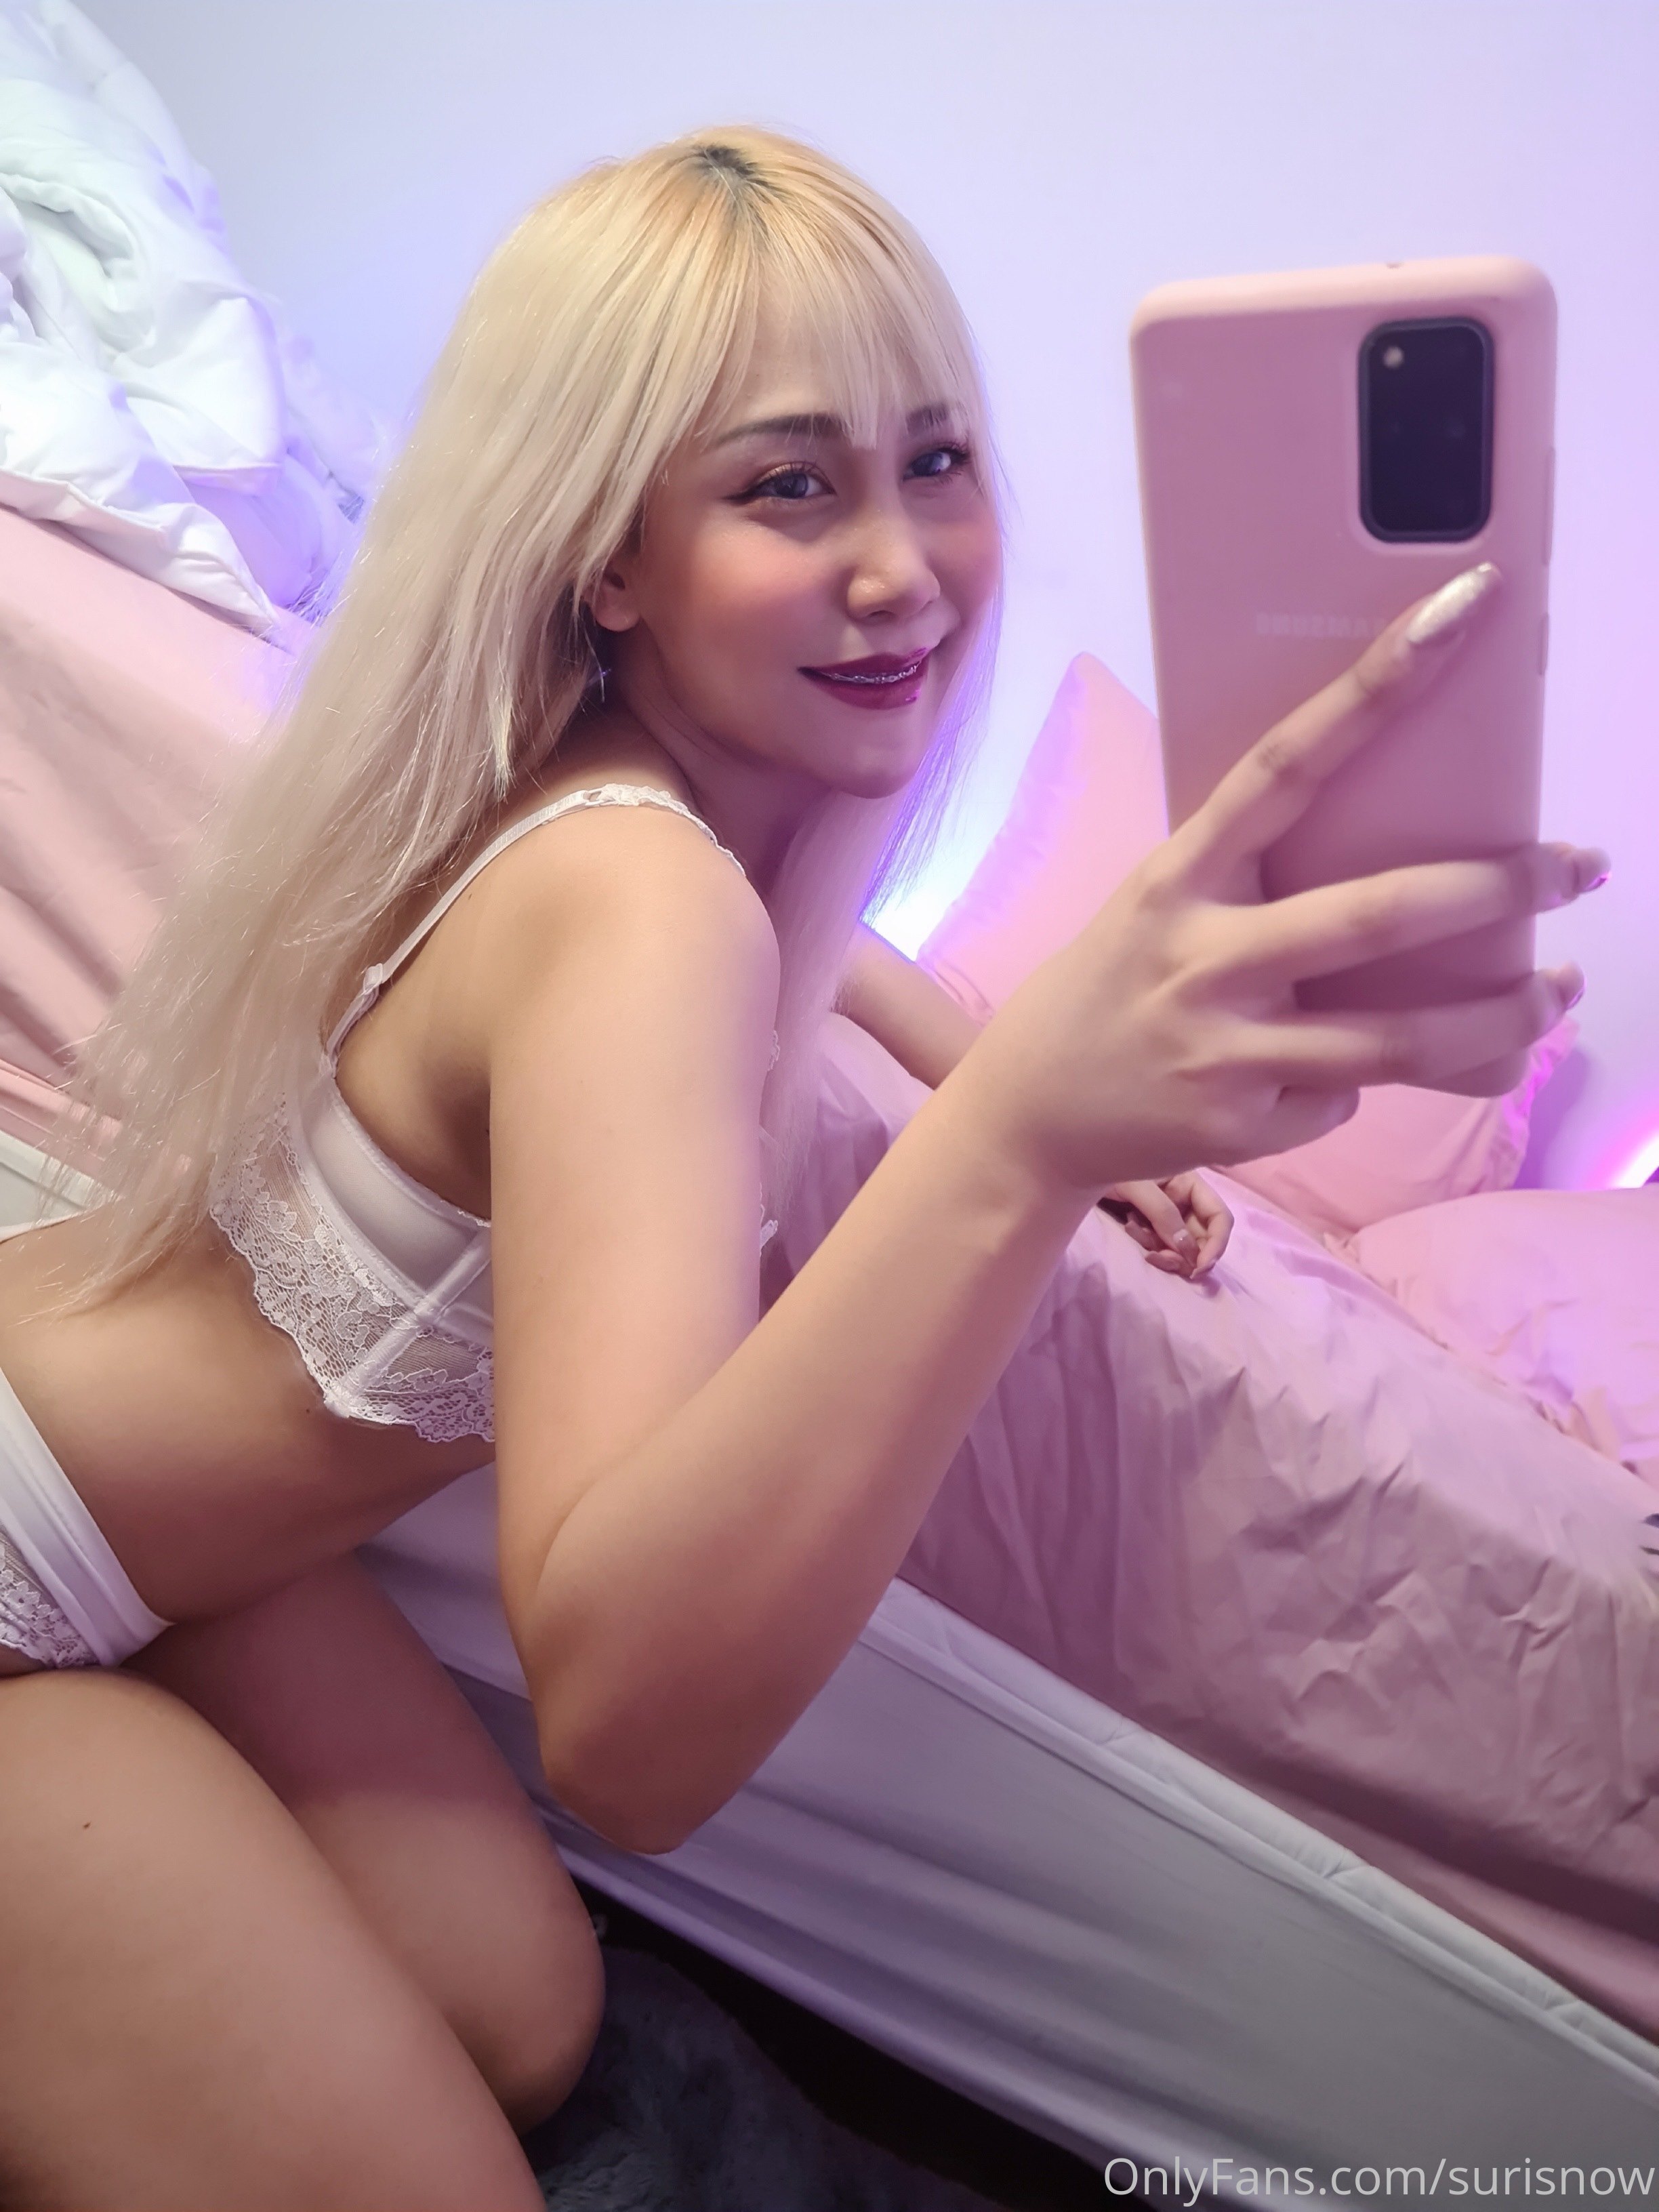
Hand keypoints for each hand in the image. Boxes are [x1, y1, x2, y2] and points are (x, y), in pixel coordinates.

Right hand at [955, 563, 1605, 1198]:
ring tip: (1556, 995)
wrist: (1028, 1112)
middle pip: (1372, 916)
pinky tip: (1340, 1079)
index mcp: (1178, 876)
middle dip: (1493, 891)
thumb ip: (1255, 886)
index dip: (1374, 686)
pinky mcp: (1241, 1123)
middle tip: (1574, 867)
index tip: (1461, 610)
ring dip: (1498, 1019)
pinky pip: (1344, 1097)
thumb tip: (1402, 873)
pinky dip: (1362, 1085)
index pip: (1284, 762)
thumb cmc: (1115, 987)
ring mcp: (1223, 1047)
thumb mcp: (1162, 908)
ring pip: (1394, 1040)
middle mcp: (1199, 955)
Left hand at [1100, 1173, 1232, 1278]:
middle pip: (1202, 1239)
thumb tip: (1187, 1249)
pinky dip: (1148, 1245)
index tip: (1199, 1267)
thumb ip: (1163, 1214)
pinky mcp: (1151, 1226)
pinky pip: (1160, 1246)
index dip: (1216, 1244)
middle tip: (1161, 1260)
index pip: (1219, 1217)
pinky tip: (1129, 1227)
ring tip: (1137, 1235)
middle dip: (1185, 1255)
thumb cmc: (1109, 1163)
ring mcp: (1168, 1215)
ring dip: (1164, 1252)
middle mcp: (1184, 1201)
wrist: (1079, 1167)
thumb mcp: (1138, 1187)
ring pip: (1180, 1248)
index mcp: (1190, 1184)